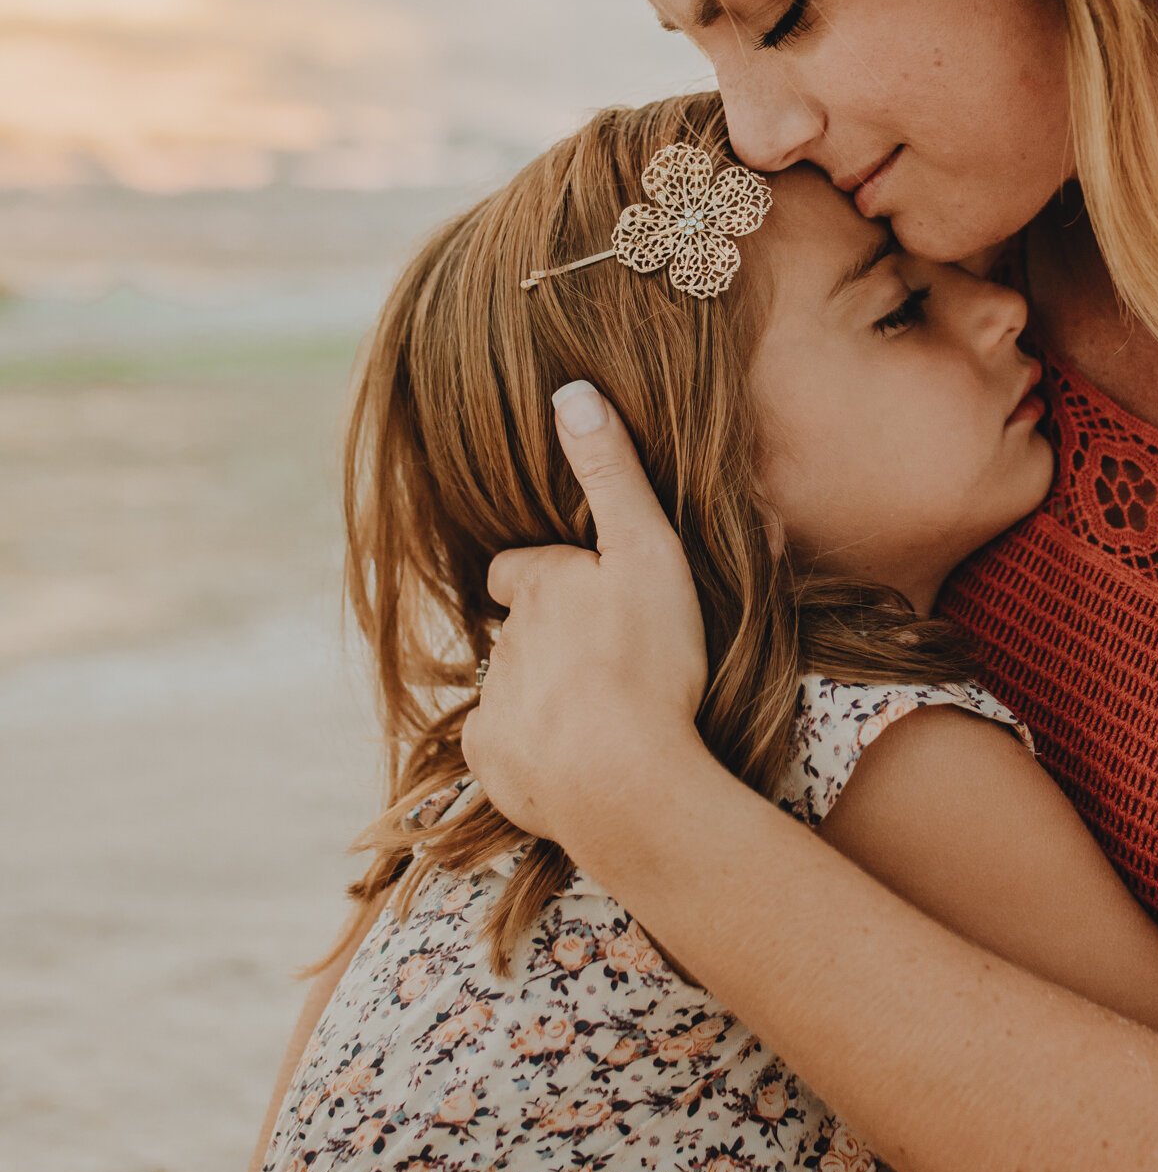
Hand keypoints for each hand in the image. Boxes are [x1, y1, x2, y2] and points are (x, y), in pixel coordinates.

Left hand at [462, 382, 711, 865]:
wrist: (624, 781)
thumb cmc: (648, 661)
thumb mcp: (648, 553)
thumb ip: (612, 475)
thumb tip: (570, 389)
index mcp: (538, 587)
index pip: (517, 569)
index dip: (542, 575)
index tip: (576, 591)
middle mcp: (504, 642)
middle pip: (519, 634)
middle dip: (548, 641)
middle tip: (605, 659)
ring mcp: (496, 706)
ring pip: (515, 691)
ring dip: (546, 696)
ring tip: (601, 716)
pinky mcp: (495, 763)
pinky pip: (507, 750)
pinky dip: (532, 752)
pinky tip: (575, 761)